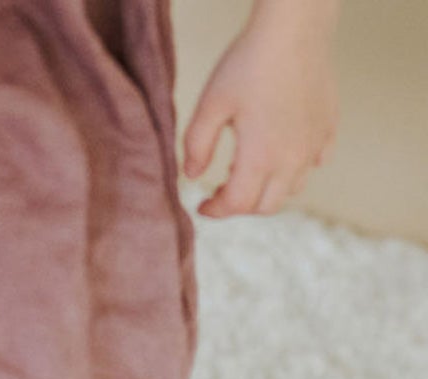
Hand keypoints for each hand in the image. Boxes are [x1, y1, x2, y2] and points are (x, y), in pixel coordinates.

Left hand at [184, 0, 338, 218]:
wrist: (294, 27)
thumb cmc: (248, 63)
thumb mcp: (210, 106)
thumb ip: (196, 146)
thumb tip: (191, 175)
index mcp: (261, 156)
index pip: (238, 204)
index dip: (216, 210)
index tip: (202, 204)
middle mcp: (293, 156)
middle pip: (267, 205)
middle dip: (241, 206)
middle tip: (221, 191)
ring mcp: (315, 142)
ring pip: (293, 188)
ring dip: (268, 189)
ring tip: (247, 170)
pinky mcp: (329, 125)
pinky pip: (316, 161)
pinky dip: (297, 168)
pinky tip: (281, 152)